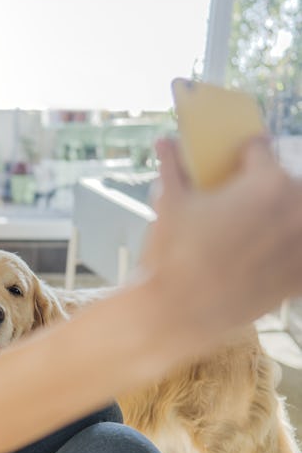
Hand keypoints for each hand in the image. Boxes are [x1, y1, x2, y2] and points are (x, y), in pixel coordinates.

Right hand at [141, 137, 301, 339]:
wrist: (180, 310)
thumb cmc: (174, 253)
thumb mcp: (169, 203)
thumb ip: (172, 166)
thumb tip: (164, 142)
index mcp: (266, 182)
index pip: (260, 149)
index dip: (242, 154)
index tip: (232, 164)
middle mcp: (295, 209)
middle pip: (287, 182)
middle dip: (265, 187)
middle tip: (236, 203)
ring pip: (296, 217)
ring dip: (282, 218)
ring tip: (251, 231)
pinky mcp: (300, 276)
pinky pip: (299, 252)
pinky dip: (288, 250)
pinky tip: (263, 256)